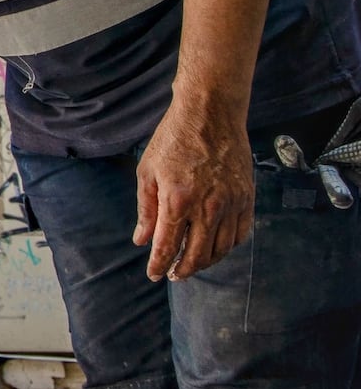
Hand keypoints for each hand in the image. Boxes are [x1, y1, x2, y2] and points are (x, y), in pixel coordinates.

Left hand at [135, 98, 254, 281]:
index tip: (154, 275)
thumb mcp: (148, 172)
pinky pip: (240, 234)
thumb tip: (142, 241)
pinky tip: (215, 247)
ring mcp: (231, 203)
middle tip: (172, 274)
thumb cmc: (173, 140)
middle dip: (182, 269)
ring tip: (191, 264)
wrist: (210, 114)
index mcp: (178, 199)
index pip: (168, 245)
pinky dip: (227, 247)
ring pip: (221, 248)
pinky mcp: (247, 198)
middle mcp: (208, 206)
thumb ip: (146, 210)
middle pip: (197, 254)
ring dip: (205, 262)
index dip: (159, 264)